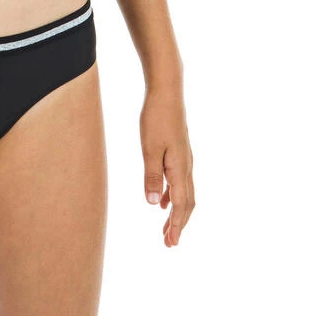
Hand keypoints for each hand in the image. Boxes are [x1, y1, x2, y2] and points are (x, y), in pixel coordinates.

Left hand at [140, 89, 194, 246]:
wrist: (167, 92)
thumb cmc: (156, 118)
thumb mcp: (149, 147)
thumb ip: (151, 175)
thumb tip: (152, 204)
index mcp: (180, 168)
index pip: (180, 204)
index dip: (175, 225)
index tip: (170, 242)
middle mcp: (186, 166)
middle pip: (186, 203)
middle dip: (178, 224)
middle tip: (169, 243)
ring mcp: (184, 158)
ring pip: (183, 192)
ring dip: (175, 212)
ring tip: (165, 228)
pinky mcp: (178, 151)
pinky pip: (178, 181)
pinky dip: (171, 195)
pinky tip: (160, 200)